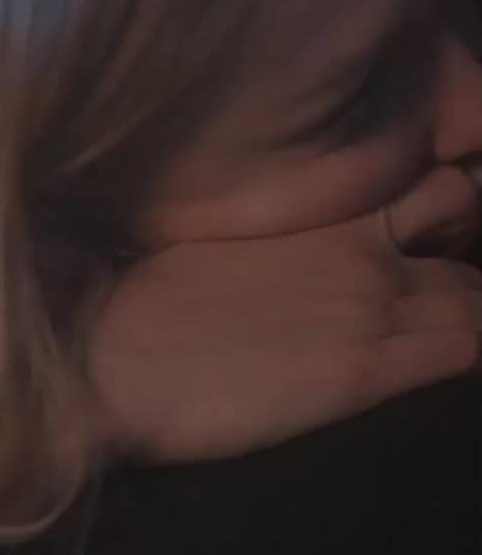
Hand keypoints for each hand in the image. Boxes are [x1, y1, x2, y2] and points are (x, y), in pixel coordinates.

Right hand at [88, 166, 481, 460]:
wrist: (110, 358)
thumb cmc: (140, 302)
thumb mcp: (219, 236)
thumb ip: (280, 234)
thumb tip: (294, 250)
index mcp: (315, 202)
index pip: (424, 182)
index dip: (441, 212)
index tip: (432, 239)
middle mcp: (355, 237)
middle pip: (460, 218)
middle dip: (463, 253)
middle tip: (443, 288)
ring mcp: (369, 298)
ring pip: (475, 290)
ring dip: (472, 308)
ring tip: (449, 334)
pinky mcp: (370, 366)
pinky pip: (470, 345)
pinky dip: (473, 349)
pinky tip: (447, 373)